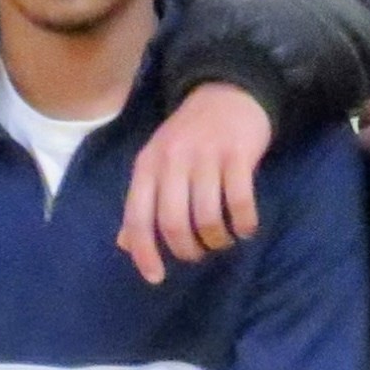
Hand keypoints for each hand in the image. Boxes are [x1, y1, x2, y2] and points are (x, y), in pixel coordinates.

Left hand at [117, 81, 272, 282]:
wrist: (228, 91)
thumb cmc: (189, 136)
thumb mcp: (157, 163)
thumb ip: (142, 202)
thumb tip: (125, 245)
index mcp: (147, 165)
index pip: (138, 218)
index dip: (144, 253)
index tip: (156, 278)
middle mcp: (173, 161)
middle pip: (174, 223)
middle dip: (187, 250)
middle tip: (199, 253)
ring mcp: (206, 156)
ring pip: (207, 217)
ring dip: (217, 240)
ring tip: (223, 239)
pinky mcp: (238, 155)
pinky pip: (240, 203)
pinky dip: (243, 224)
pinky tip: (245, 228)